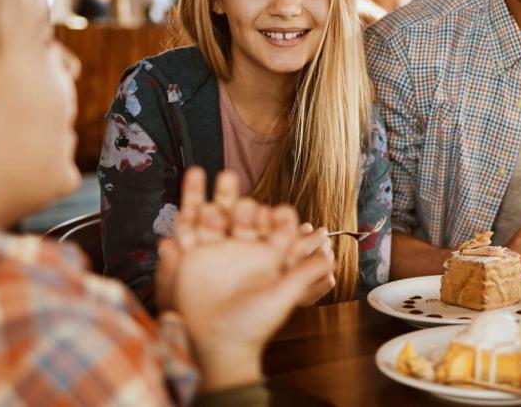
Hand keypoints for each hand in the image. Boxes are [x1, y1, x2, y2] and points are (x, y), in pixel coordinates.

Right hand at [159, 168, 333, 390]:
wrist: (217, 345)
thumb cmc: (254, 326)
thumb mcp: (283, 298)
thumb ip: (305, 275)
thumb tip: (332, 257)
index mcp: (266, 254)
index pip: (275, 227)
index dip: (278, 218)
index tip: (281, 212)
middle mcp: (242, 248)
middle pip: (244, 216)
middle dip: (242, 202)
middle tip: (239, 186)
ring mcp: (217, 249)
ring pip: (216, 214)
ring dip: (217, 194)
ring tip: (220, 175)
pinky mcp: (193, 255)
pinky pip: (189, 225)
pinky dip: (189, 204)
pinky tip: (192, 181)